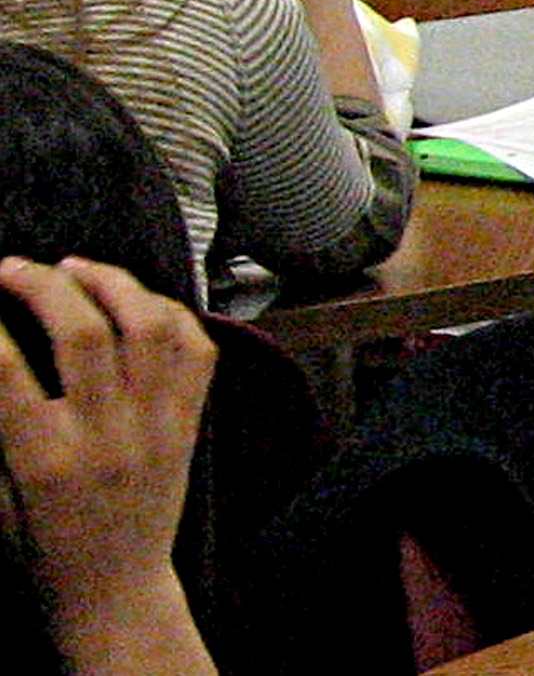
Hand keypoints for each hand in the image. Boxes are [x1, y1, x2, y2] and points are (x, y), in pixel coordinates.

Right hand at [0, 257, 217, 675]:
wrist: (114, 589)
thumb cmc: (40, 545)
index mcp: (43, 459)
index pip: (7, 371)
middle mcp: (105, 436)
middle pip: (83, 333)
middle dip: (43, 284)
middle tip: (13, 266)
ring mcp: (155, 427)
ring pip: (149, 327)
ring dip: (111, 282)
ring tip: (75, 265)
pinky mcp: (189, 426)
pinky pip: (195, 350)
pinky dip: (169, 312)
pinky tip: (135, 299)